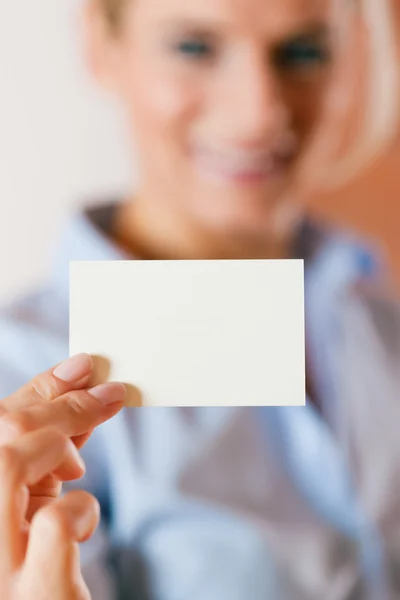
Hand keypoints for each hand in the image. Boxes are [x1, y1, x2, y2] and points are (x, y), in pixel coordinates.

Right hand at [0, 354, 125, 597]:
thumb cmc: (44, 556)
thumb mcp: (37, 493)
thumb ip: (50, 440)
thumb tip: (79, 381)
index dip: (41, 388)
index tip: (83, 368)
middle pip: (5, 436)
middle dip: (64, 405)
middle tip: (109, 395)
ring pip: (8, 463)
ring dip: (57, 447)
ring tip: (76, 469)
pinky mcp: (36, 594)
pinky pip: (53, 525)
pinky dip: (79, 509)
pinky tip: (81, 524)